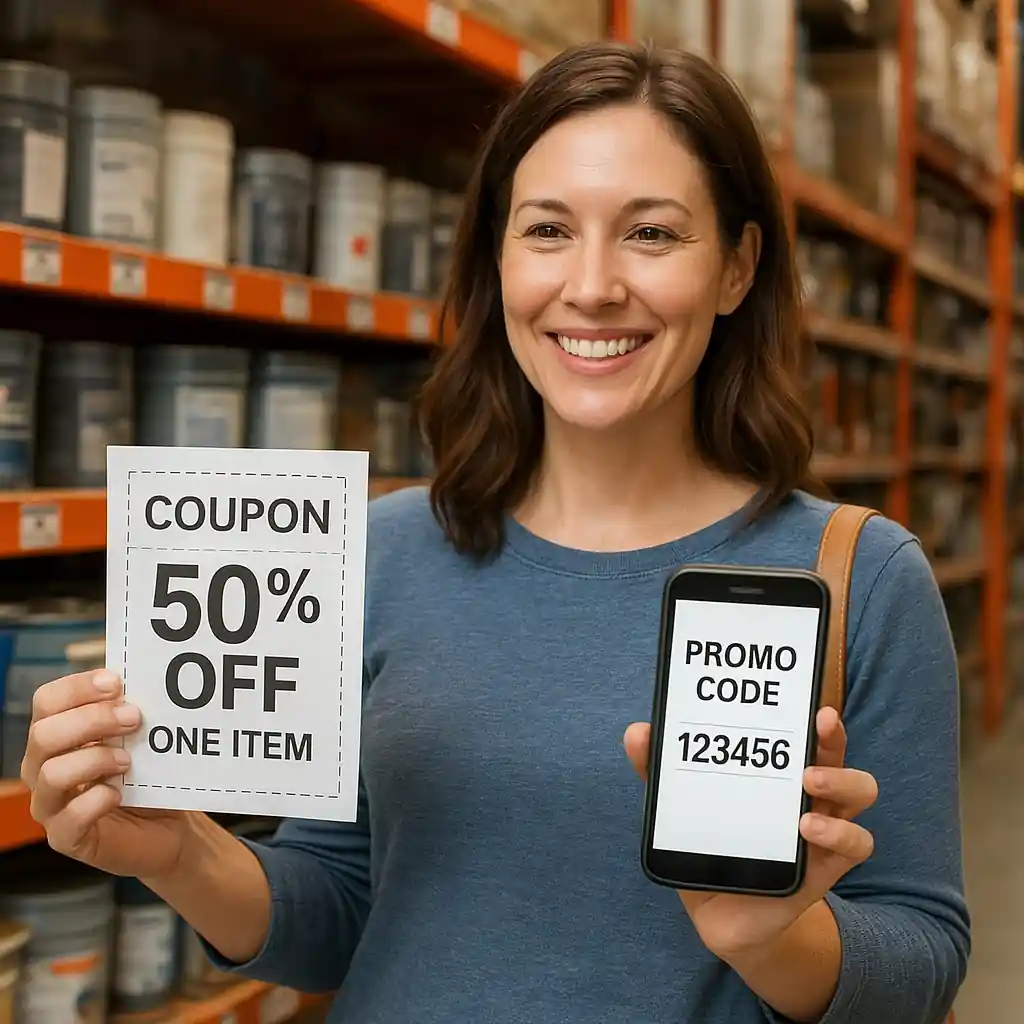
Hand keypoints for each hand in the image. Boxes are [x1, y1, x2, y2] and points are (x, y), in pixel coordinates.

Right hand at [21, 669, 190, 879]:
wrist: (169, 826)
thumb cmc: (149, 776)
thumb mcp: (141, 738)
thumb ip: (130, 712)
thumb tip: (140, 679)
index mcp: (57, 736)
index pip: (47, 701)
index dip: (78, 688)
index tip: (117, 683)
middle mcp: (43, 768)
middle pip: (44, 734)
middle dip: (91, 720)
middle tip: (134, 718)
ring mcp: (51, 806)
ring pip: (50, 774)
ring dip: (94, 759)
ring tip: (128, 761)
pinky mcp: (67, 838)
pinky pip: (68, 820)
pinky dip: (95, 802)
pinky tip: (119, 794)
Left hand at [623, 706, 877, 961]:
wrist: (719, 912)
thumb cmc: (709, 843)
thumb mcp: (682, 805)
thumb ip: (658, 771)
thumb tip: (637, 732)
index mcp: (777, 769)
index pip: (802, 732)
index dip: (811, 713)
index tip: (810, 700)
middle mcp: (808, 790)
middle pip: (838, 752)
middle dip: (832, 736)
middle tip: (816, 726)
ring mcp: (822, 826)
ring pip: (861, 791)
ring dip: (842, 780)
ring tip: (808, 781)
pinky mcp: (826, 865)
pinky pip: (857, 844)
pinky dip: (841, 833)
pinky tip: (808, 828)